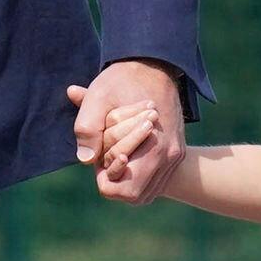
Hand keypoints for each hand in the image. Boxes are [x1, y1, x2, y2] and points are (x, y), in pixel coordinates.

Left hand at [69, 63, 186, 203]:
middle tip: (105, 155)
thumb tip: (84, 159)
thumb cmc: (122, 81)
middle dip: (114, 179)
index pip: (124, 189)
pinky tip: (125, 158)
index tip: (100, 154)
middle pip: (134, 195)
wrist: (154, 65)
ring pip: (144, 193)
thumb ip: (87, 128)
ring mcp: (175, 156)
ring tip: (116, 154)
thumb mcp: (98, 97)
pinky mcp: (175, 154)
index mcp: (156, 146)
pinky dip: (136, 178)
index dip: (104, 175)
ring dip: (125, 181)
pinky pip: (154, 183)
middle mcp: (170, 156)